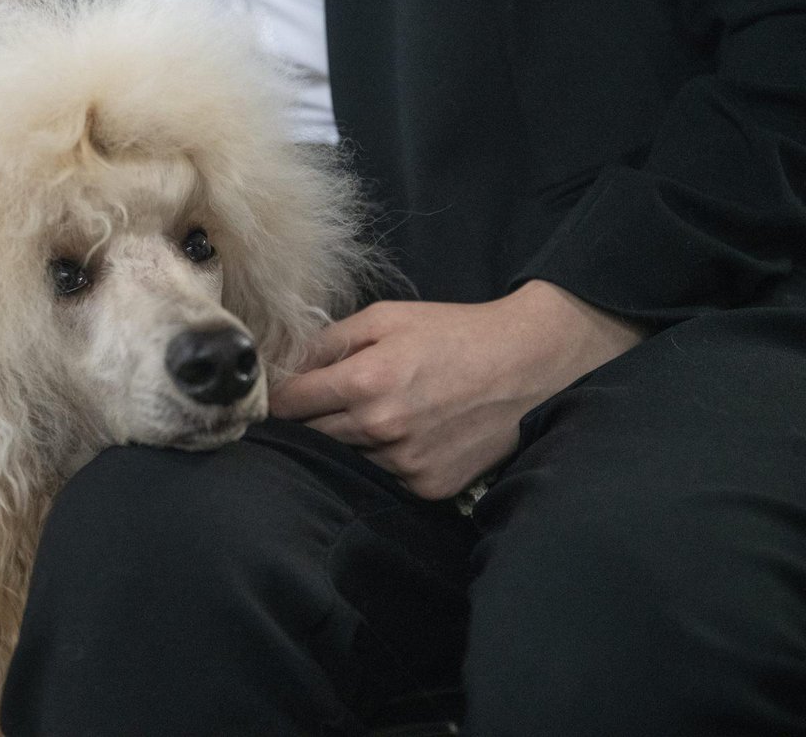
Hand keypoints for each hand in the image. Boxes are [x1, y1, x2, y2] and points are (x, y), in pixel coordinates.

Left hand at [270, 280, 645, 498]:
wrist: (525, 365)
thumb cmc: (452, 334)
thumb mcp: (385, 318)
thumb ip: (327, 341)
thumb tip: (283, 366)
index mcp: (365, 380)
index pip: (289, 405)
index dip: (279, 397)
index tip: (281, 394)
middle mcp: (380, 427)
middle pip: (311, 435)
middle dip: (310, 419)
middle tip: (327, 401)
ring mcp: (405, 462)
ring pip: (345, 459)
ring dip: (347, 442)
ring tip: (376, 414)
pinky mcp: (428, 486)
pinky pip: (383, 477)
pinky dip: (383, 460)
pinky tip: (405, 434)